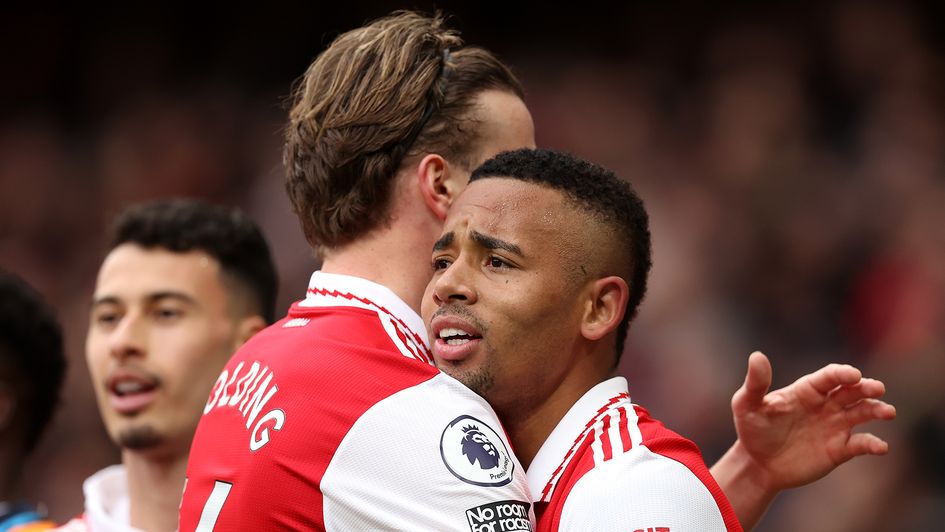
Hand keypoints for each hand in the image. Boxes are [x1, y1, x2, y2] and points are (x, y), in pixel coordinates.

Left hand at [731, 351, 895, 490]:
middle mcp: (825, 404)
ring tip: (887, 411)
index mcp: (806, 390)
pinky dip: (873, 444)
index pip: (829, 377)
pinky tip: (881, 447)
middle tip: (877, 388)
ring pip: (862, 413)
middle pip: (851, 391)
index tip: (853, 375)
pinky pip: (861, 444)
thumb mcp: (747, 405)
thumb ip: (755, 383)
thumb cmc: (752, 429)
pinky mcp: (839, 449)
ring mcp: (835, 426)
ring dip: (876, 410)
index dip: (842, 373)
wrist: (757, 463)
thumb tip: (757, 356)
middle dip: (866, 388)